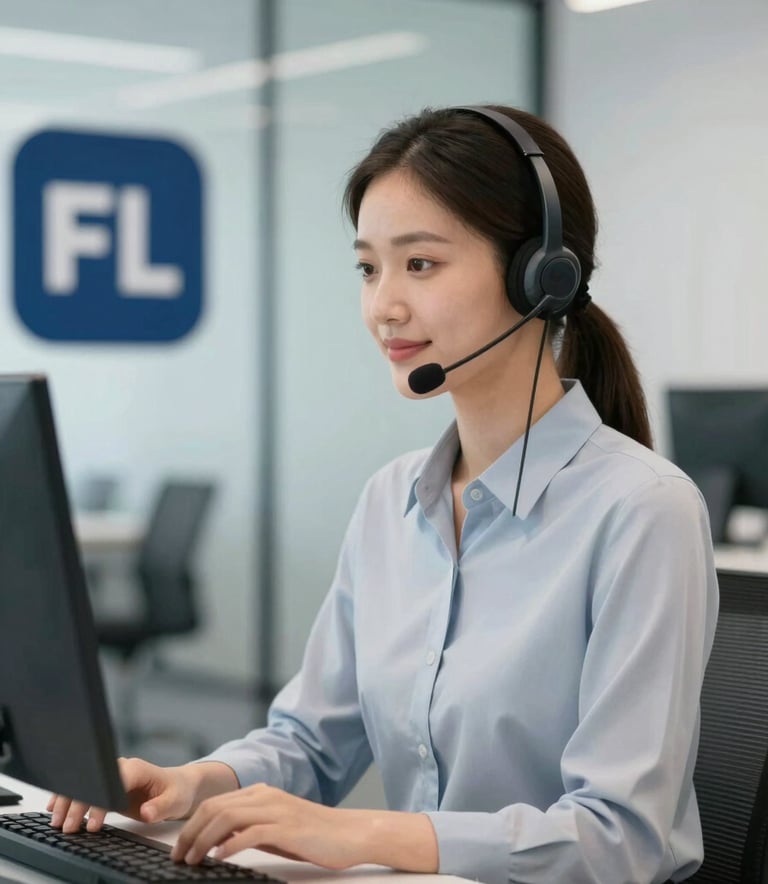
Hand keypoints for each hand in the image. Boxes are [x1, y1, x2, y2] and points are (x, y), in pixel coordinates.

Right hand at [47, 758, 237, 833]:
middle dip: (78, 804)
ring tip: (57, 821)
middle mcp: (122, 768)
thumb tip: (146, 812)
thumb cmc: (178, 791)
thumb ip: (161, 807)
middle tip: (69, 827)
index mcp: (136, 769)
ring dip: (68, 800)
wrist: (179, 786)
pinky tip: (55, 808)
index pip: (112, 782)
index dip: (100, 802)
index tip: (92, 822)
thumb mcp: (175, 801)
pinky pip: (85, 787)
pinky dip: (69, 796)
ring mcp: (112, 776)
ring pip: (85, 783)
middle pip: (93, 782)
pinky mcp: (108, 786)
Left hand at [170, 784, 438, 873]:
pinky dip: (231, 845)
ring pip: (227, 818)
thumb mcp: (277, 829)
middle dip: (191, 833)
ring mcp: (277, 810)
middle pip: (215, 808)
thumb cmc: (314, 835)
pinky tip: (220, 858)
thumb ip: (250, 830)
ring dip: (204, 840)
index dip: (192, 825)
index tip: (180, 847)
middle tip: (179, 856)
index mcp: (262, 793)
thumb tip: (219, 842)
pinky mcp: (288, 827)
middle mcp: (266, 796)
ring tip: (193, 860)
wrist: (351, 833)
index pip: (216, 803)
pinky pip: (251, 833)